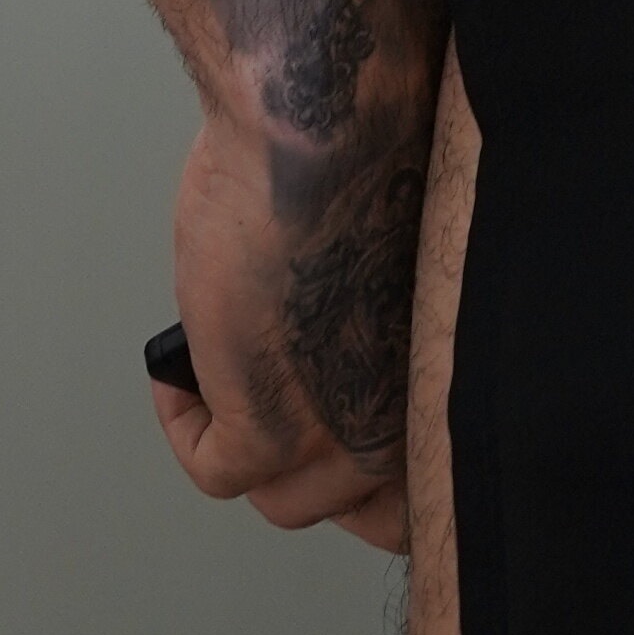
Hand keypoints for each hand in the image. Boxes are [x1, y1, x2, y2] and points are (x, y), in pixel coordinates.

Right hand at [146, 55, 437, 555]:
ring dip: (243, 440)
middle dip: (312, 461)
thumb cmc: (366, 157)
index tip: (335, 428)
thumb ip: (381, 327)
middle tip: (267, 394)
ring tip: (220, 369)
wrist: (327, 127)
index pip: (434, 485)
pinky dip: (185, 422)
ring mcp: (342, 439)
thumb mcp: (398, 265)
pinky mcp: (269, 434)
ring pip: (282, 497)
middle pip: (358, 508)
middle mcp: (411, 423)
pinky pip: (214, 469)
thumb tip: (341, 347)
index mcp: (452, 380)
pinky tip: (181, 365)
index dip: (379, 466)